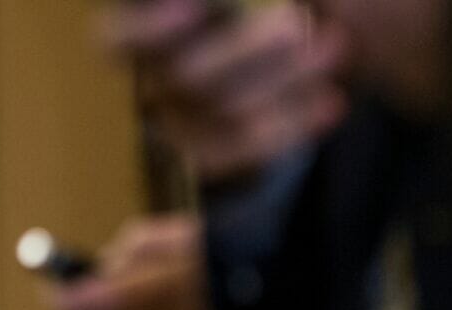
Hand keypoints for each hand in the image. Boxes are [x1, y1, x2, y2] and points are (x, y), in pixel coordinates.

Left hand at [48, 215, 322, 309]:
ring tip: (199, 292)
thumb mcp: (186, 236)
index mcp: (147, 306)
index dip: (63, 291)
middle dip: (120, 305)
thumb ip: (135, 252)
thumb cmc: (260, 257)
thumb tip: (109, 267)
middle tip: (142, 274)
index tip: (59, 280)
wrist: (327, 299)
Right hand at [99, 0, 349, 179]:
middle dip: (246, 50)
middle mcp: (155, 73)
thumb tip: (211, 8)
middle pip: (185, 76)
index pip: (116, 39)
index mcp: (150, 26)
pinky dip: (295, 123)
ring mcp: (181, 118)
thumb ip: (238, 2)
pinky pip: (246, 152)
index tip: (191, 11)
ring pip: (223, 114)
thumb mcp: (255, 0)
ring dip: (286, 81)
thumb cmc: (265, 6)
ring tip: (335, 49)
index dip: (146, 29)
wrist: (310, 37)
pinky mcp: (215, 153)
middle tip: (295, 27)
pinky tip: (331, 103)